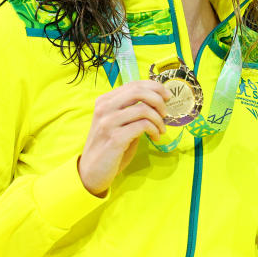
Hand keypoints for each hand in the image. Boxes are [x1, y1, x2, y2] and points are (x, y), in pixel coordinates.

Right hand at [77, 81, 169, 196]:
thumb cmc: (108, 147)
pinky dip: (154, 130)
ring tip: (161, 130)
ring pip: (143, 109)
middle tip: (166, 112)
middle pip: (138, 92)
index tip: (166, 96)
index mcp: (104, 101)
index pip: (133, 84)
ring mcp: (108, 123)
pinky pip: (142, 126)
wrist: (91, 171)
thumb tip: (158, 101)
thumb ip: (131, 111)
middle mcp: (104, 108)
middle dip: (158, 100)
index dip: (154, 87)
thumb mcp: (118, 123)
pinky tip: (155, 137)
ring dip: (158, 119)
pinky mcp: (115, 138)